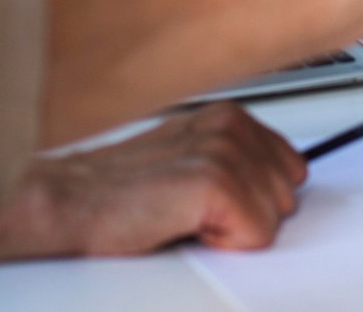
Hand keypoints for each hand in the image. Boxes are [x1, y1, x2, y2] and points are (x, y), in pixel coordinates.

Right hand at [26, 102, 307, 253]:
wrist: (70, 203)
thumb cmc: (119, 190)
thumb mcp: (185, 162)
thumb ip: (235, 163)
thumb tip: (278, 186)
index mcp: (228, 118)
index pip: (293, 167)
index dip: (260, 199)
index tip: (227, 206)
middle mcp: (230, 126)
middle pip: (288, 194)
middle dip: (249, 215)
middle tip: (196, 214)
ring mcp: (223, 152)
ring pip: (274, 217)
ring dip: (232, 231)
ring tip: (186, 218)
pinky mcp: (213, 183)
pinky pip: (257, 233)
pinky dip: (225, 245)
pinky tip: (185, 227)